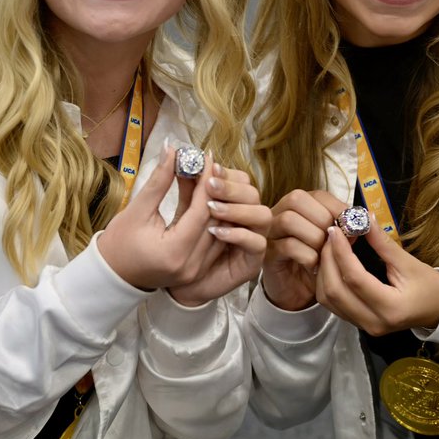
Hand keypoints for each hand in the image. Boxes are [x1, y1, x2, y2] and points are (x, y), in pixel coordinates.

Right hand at [97, 147, 265, 304]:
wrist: (112, 274)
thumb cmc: (118, 243)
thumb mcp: (136, 210)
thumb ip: (158, 181)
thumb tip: (171, 149)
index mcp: (174, 251)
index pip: (200, 212)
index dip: (206, 183)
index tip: (206, 159)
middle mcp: (190, 265)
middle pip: (214, 222)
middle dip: (214, 191)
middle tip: (210, 166)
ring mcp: (195, 271)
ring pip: (219, 233)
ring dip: (217, 206)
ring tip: (210, 181)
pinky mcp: (197, 271)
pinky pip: (214, 243)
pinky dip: (213, 221)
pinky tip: (208, 201)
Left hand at [167, 163, 269, 306]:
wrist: (174, 284)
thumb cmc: (176, 247)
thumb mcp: (180, 211)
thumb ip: (186, 187)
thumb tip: (178, 154)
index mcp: (232, 204)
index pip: (242, 180)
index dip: (228, 173)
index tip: (208, 167)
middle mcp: (246, 219)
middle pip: (255, 194)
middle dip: (233, 187)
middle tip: (209, 185)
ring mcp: (252, 240)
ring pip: (264, 215)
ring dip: (239, 209)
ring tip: (211, 208)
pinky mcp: (252, 263)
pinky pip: (258, 244)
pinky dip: (239, 234)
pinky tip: (215, 231)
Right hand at [261, 189, 346, 311]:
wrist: (299, 290)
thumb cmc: (316, 260)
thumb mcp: (333, 241)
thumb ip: (344, 227)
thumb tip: (360, 221)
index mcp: (299, 205)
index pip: (317, 194)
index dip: (336, 206)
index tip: (350, 223)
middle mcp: (280, 212)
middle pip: (297, 199)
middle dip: (322, 219)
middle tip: (333, 239)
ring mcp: (270, 232)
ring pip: (289, 220)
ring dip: (314, 237)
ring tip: (323, 253)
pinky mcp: (268, 253)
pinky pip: (287, 246)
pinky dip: (307, 255)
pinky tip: (314, 265)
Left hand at [315, 216, 438, 335]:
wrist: (438, 310)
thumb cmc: (429, 286)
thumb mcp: (409, 262)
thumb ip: (383, 242)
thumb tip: (364, 218)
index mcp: (390, 308)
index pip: (354, 278)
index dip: (341, 252)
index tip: (335, 230)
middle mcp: (373, 322)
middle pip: (334, 291)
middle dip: (328, 260)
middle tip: (331, 236)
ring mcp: (363, 326)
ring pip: (328, 299)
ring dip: (323, 271)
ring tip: (331, 247)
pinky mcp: (357, 323)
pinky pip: (331, 304)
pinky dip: (326, 281)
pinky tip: (331, 263)